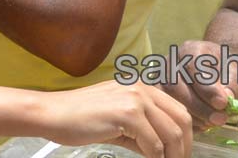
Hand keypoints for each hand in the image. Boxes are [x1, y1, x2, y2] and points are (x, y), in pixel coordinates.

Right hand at [44, 80, 191, 157]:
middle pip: (181, 120)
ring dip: (172, 156)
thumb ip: (141, 131)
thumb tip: (161, 150)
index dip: (186, 135)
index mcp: (139, 87)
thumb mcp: (116, 121)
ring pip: (172, 133)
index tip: (182, 153)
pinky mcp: (127, 113)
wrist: (52, 113)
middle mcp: (141, 88)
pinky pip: (154, 144)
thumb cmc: (78, 118)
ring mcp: (135, 98)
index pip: (177, 110)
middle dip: (185, 147)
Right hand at [158, 40, 237, 130]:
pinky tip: (203, 124)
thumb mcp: (237, 72)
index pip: (192, 66)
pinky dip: (185, 122)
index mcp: (191, 49)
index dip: (206, 88)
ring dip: (193, 117)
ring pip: (168, 100)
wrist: (220, 74)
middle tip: (220, 119)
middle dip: (199, 107)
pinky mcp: (160, 97)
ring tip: (213, 122)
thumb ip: (233, 83)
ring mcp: (161, 79)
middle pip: (175, 85)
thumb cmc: (227, 71)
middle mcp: (171, 62)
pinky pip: (166, 112)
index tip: (223, 103)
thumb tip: (225, 100)